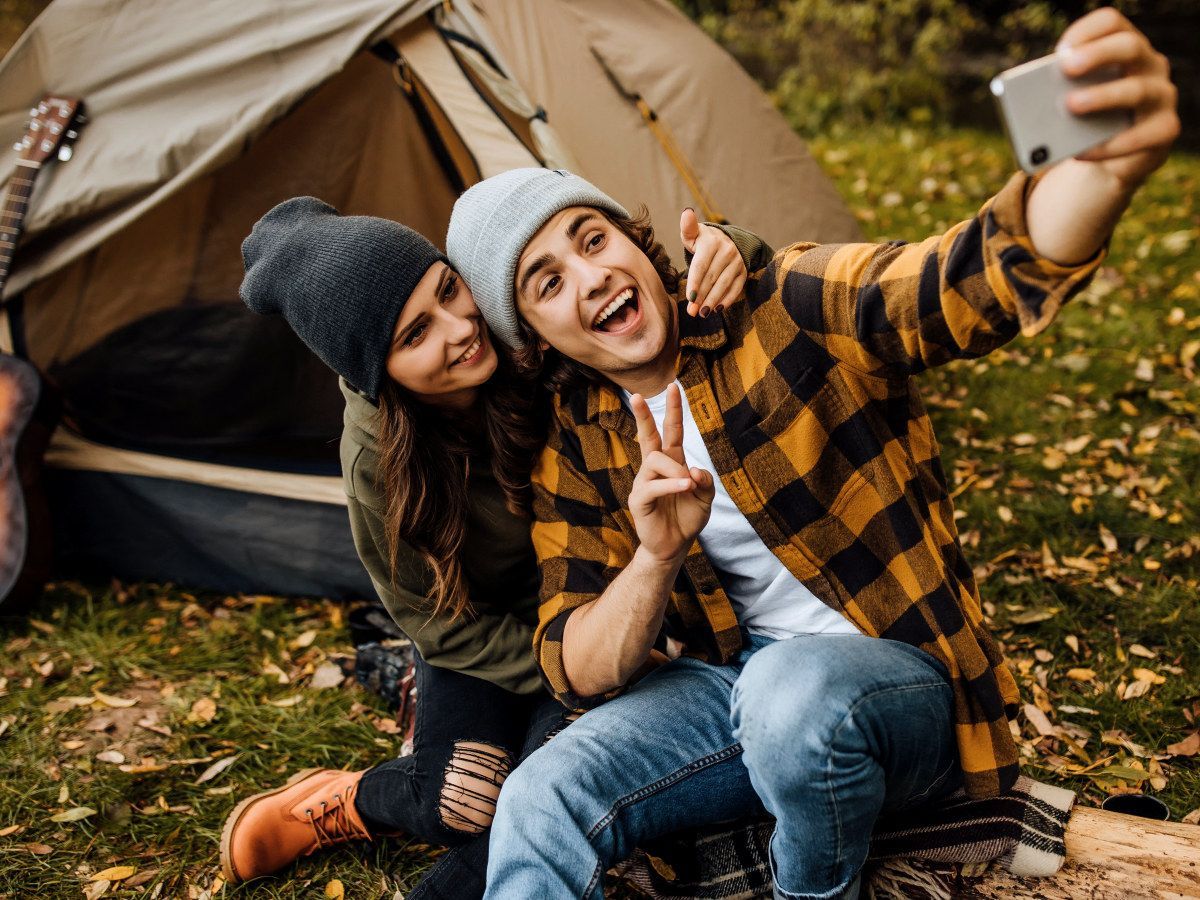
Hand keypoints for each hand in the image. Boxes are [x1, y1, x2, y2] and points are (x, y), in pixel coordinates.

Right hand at [628, 384, 714, 563]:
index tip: (673, 386)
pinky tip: (684, 486)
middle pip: (648, 436)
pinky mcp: (639, 499)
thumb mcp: (705, 498)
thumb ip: (705, 481)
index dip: (673, 410)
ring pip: (655, 460)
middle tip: (636, 396)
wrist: (674, 547)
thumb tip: (694, 469)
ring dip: (675, 469)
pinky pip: (652, 485)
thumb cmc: (687, 519)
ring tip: (688, 484)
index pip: (671, 431)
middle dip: (644, 415)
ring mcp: (644, 482)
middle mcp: (655, 468)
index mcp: (672, 463)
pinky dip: (670, 484)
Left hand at [681, 209, 746, 317]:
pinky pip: (736, 288)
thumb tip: (686, 212)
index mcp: (712, 242)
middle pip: (712, 278)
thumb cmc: (702, 240)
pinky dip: (727, 300)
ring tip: (702, 313)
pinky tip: (717, 309)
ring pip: (724, 284)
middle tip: (692, 312)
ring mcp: (737, 262)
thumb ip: (687, 227)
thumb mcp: (693, 233)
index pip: (701, 266)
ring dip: (713, 300)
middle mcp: (727, 251)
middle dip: (701, 296)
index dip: (695, 283)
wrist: (726, 240)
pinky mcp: (743, 272)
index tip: (689, 298)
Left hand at [1058, 7, 1178, 189]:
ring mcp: (1162, 95)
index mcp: (1125, 49)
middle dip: (1097, 54)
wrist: (1111, 159)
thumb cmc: (1088, 120)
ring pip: (1136, 90)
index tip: (1061, 51)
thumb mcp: (1074, 100)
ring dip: (1102, 96)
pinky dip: (1107, 146)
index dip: (1086, 32)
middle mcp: (1150, 65)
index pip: (1111, 23)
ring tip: (1070, 105)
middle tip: (1066, 67)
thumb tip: (1038, 97)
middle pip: (1129, 47)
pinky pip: (1139, 136)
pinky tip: (1080, 152)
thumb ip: (1061, 92)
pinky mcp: (1165, 129)